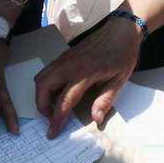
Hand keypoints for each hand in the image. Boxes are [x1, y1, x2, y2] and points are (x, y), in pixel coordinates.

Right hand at [35, 17, 140, 137]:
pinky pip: (47, 71)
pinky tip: (58, 92)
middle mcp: (69, 65)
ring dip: (42, 94)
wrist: (120, 30)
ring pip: (41, 78)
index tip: (52, 132)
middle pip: (42, 87)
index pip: (64, 101)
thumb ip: (105, 100)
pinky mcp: (64, 56)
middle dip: (41, 106)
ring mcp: (64, 59)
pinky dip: (46, 84)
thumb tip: (96, 120)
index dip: (56, 119)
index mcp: (84, 73)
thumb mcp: (119, 80)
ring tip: (54, 106)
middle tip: (52, 118)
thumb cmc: (122, 55)